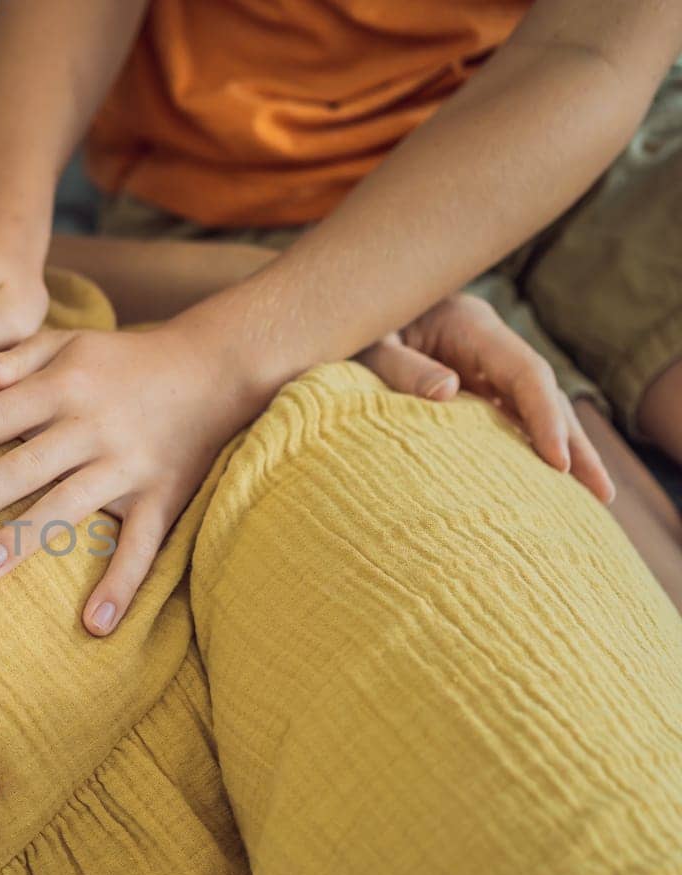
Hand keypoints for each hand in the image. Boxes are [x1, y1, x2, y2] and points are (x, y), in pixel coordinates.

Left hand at [0, 325, 264, 637]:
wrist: (214, 364)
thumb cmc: (116, 361)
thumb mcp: (62, 346)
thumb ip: (4, 357)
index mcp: (59, 386)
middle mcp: (89, 426)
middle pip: (22, 466)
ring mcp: (128, 464)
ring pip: (70, 505)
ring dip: (25, 539)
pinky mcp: (163, 497)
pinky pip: (142, 546)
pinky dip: (122, 586)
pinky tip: (94, 626)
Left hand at [356, 293, 612, 502]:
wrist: (339, 311)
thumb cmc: (350, 331)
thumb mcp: (368, 346)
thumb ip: (402, 368)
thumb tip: (447, 392)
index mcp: (469, 325)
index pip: (525, 372)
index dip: (546, 417)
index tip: (557, 463)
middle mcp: (485, 344)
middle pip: (543, 393)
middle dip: (573, 443)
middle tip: (600, 494)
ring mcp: (480, 364)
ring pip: (533, 408)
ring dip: (561, 449)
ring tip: (593, 498)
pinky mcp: (469, 384)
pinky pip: (507, 417)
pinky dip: (527, 446)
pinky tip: (545, 483)